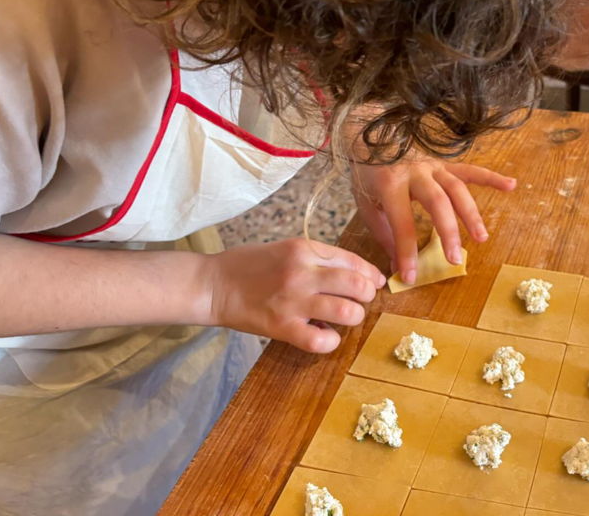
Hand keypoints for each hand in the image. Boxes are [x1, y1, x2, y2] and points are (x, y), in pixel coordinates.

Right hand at [203, 239, 385, 352]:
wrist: (212, 285)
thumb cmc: (249, 266)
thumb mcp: (286, 248)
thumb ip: (319, 258)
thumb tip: (357, 275)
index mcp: (304, 249)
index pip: (353, 260)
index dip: (371, 274)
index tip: (376, 282)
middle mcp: (302, 272)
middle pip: (357, 285)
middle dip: (367, 295)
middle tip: (359, 301)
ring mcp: (293, 301)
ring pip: (347, 312)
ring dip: (353, 317)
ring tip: (343, 317)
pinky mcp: (281, 327)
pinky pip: (322, 340)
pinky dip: (330, 340)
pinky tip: (324, 334)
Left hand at [352, 158, 515, 283]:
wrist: (367, 135)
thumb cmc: (366, 174)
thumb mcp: (366, 205)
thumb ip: (384, 234)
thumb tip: (397, 265)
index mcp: (390, 184)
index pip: (401, 223)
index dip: (406, 251)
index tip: (410, 276)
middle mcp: (414, 173)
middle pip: (437, 203)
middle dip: (448, 232)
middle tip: (455, 259)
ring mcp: (431, 166)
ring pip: (457, 189)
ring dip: (471, 214)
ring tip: (482, 237)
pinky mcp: (443, 163)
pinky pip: (470, 169)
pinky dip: (491, 178)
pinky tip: (511, 185)